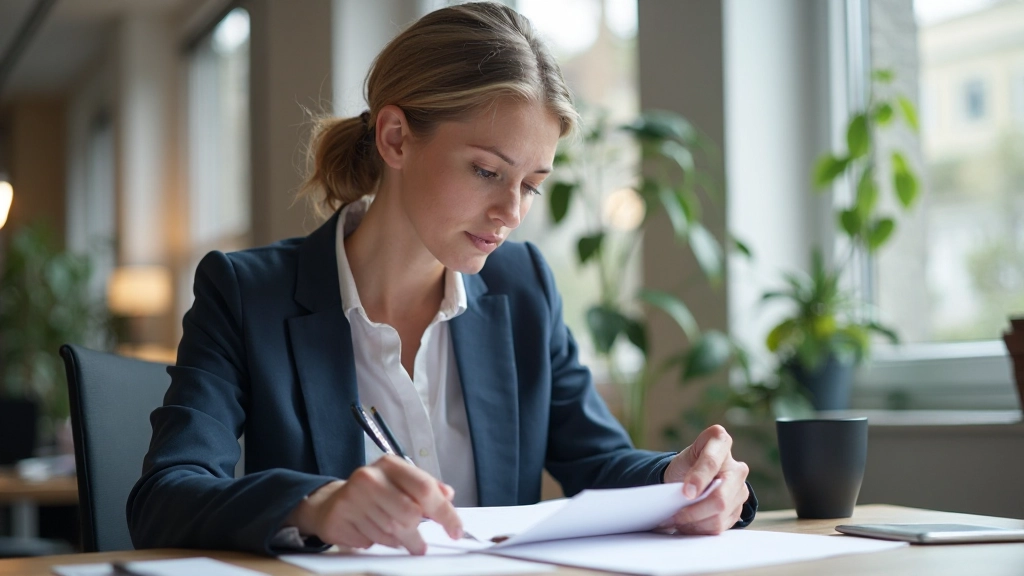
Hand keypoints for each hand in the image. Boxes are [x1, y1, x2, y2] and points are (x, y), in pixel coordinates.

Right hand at [284, 455, 462, 553]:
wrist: (331, 502)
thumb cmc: (373, 492)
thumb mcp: (401, 481)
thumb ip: (427, 487)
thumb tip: (448, 495)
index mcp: (389, 464)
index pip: (425, 489)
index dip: (445, 513)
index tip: (455, 530)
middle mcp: (369, 478)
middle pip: (410, 515)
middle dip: (417, 533)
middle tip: (419, 542)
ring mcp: (352, 499)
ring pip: (392, 533)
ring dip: (399, 540)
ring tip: (392, 532)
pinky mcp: (339, 520)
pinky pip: (372, 542)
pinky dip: (378, 542)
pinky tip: (372, 530)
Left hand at [662, 425, 749, 534]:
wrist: (691, 477)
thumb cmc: (687, 464)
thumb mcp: (682, 460)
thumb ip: (688, 472)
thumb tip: (688, 497)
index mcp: (721, 441)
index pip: (711, 461)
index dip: (698, 479)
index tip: (686, 493)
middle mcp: (737, 466)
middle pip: (720, 497)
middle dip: (694, 511)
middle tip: (675, 516)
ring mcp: (740, 489)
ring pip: (719, 515)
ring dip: (694, 522)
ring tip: (677, 520)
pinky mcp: (739, 508)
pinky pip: (720, 525)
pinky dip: (701, 528)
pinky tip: (688, 524)